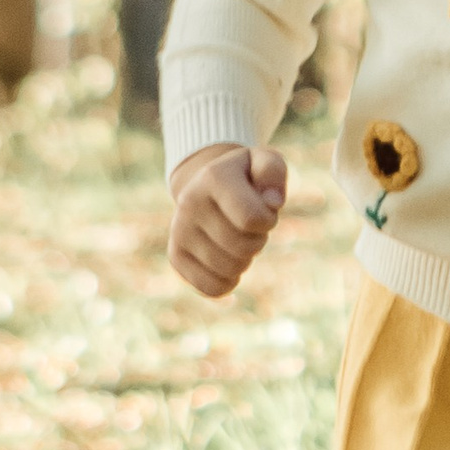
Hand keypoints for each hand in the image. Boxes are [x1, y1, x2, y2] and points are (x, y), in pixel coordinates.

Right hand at [168, 144, 287, 297]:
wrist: (207, 186)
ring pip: (230, 270)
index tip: (265, 209)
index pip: (252, 219)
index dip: (268, 220)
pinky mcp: (176, 256)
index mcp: (213, 177)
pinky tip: (228, 261)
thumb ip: (273, 172)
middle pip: (243, 247)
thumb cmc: (246, 177)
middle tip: (250, 226)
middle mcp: (189, 203)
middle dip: (258, 240)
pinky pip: (212, 288)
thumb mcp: (264, 161)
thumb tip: (272, 203)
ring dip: (245, 259)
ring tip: (238, 238)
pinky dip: (229, 281)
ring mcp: (179, 231)